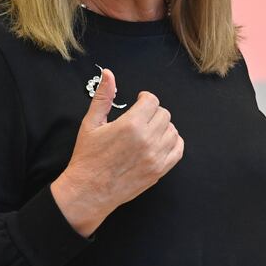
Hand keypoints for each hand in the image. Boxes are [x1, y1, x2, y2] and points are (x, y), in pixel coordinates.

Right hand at [51, 69, 183, 236]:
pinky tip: (160, 142)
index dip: (145, 98)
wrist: (88, 191)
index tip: (139, 101)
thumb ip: (103, 97)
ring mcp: (155, 157)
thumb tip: (108, 74)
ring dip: (163, 127)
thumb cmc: (88, 157)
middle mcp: (146, 140)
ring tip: (149, 130)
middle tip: (141, 117)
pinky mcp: (159, 170)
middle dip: (153, 112)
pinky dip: (173, 143)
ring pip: (172, 130)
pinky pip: (177, 150)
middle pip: (164, 114)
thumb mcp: (91, 123)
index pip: (151, 101)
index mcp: (130, 125)